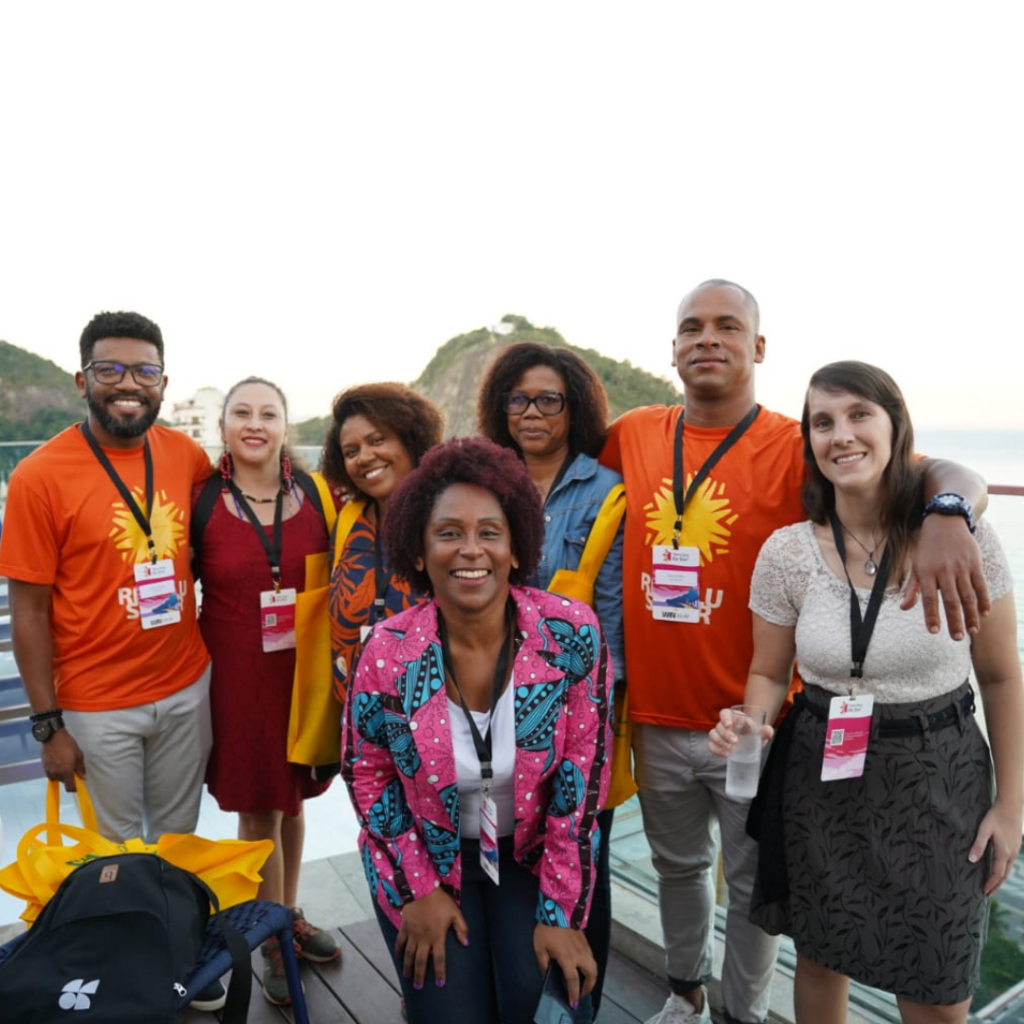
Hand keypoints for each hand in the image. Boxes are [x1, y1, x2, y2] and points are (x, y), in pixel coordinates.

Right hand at [41, 729, 85, 790]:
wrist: (53, 737)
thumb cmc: (67, 744)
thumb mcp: (79, 755)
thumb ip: (81, 768)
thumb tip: (83, 777)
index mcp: (66, 771)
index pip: (69, 787)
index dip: (74, 788)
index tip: (77, 785)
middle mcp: (56, 773)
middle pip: (63, 782)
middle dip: (68, 777)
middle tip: (72, 767)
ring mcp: (49, 770)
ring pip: (57, 778)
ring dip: (61, 774)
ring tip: (65, 762)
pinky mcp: (44, 767)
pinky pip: (51, 773)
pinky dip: (55, 770)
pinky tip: (58, 761)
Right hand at [396, 887, 468, 989]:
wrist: (421, 889)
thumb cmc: (440, 901)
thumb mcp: (455, 913)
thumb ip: (462, 928)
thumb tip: (467, 943)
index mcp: (437, 937)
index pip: (439, 959)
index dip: (440, 972)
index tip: (439, 984)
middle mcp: (424, 939)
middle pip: (421, 961)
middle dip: (420, 975)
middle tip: (418, 987)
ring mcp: (412, 934)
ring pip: (409, 955)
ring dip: (408, 967)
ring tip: (407, 976)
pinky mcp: (404, 928)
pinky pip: (400, 942)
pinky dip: (398, 951)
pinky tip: (398, 958)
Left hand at [533, 923, 596, 1009]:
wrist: (558, 908)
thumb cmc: (547, 928)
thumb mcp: (540, 948)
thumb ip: (543, 964)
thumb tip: (545, 974)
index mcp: (568, 958)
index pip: (573, 981)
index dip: (574, 994)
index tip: (574, 1002)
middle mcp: (579, 955)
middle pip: (591, 975)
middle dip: (588, 987)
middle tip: (581, 993)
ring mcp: (584, 947)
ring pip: (593, 966)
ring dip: (591, 976)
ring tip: (584, 981)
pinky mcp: (585, 941)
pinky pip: (591, 958)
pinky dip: (590, 966)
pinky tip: (582, 966)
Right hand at [708, 707, 773, 757]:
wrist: (751, 741)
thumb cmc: (754, 733)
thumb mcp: (760, 731)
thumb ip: (765, 730)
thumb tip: (768, 731)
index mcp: (733, 717)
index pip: (724, 713)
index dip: (724, 718)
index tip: (729, 724)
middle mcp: (724, 724)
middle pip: (719, 725)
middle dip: (725, 734)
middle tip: (735, 742)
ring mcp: (719, 734)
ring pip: (713, 734)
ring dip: (719, 742)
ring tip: (729, 749)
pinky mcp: (717, 744)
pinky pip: (711, 745)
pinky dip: (716, 750)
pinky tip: (725, 754)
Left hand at [904, 515, 989, 639]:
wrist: (945, 522)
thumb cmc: (927, 549)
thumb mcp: (916, 566)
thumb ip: (912, 588)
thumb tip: (903, 608)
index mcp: (926, 572)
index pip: (928, 598)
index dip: (931, 615)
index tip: (934, 631)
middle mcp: (944, 570)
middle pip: (951, 600)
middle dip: (954, 621)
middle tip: (957, 638)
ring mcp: (961, 567)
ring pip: (968, 595)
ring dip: (971, 615)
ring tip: (973, 630)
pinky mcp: (974, 564)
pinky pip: (981, 585)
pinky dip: (984, 600)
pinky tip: (985, 613)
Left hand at [969, 798, 1022, 895]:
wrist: (1011, 806)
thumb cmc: (995, 816)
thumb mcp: (984, 830)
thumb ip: (978, 845)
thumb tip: (971, 860)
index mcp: (1003, 852)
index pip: (997, 874)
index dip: (990, 884)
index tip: (983, 892)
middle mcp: (1011, 854)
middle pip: (1004, 875)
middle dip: (996, 885)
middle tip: (987, 894)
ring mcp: (1015, 850)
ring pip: (1008, 869)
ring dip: (1000, 879)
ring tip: (992, 885)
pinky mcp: (1015, 846)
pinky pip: (1010, 863)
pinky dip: (1004, 870)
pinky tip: (999, 869)